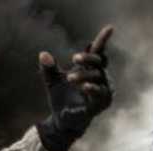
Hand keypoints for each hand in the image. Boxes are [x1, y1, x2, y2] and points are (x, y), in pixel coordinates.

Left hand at [37, 25, 113, 150]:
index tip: (109, 28)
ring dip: (84, 76)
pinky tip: (84, 87)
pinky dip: (92, 89)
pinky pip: (100, 94)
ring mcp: (103, 90)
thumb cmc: (61, 98)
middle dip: (88, 58)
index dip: (103, 40)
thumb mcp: (52, 81)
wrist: (61, 121)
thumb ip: (48, 68)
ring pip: (98, 77)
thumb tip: (42, 54)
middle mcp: (100, 77)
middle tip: (74, 58)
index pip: (98, 52)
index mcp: (90, 69)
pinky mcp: (101, 104)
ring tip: (69, 78)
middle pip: (99, 62)